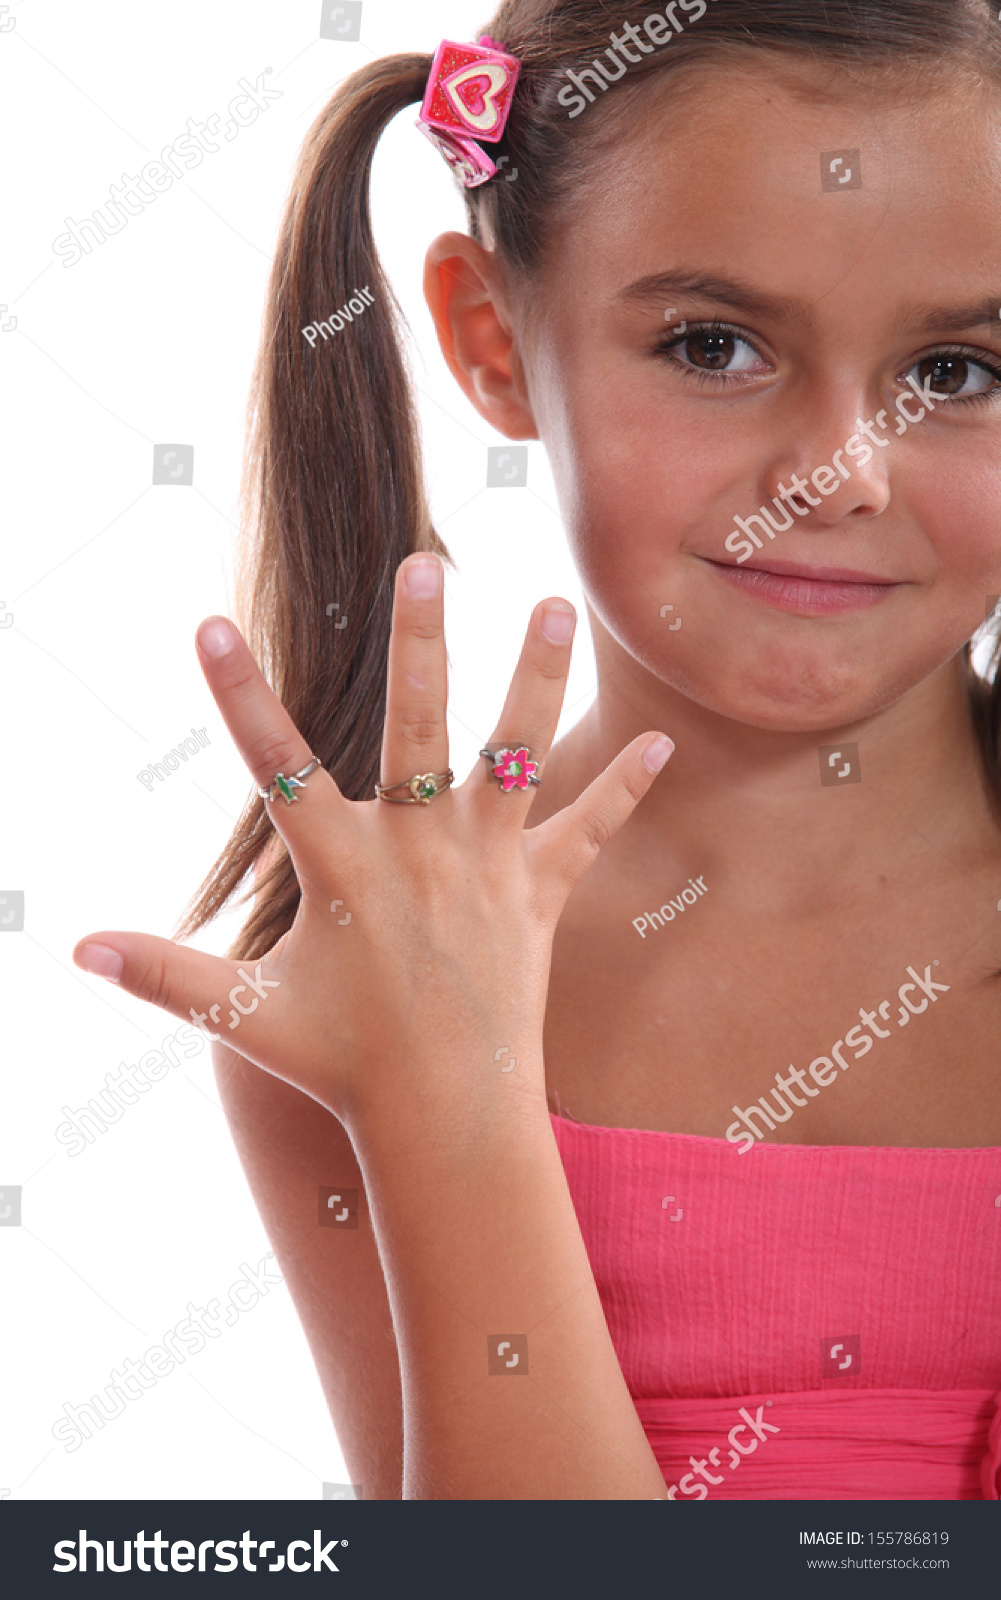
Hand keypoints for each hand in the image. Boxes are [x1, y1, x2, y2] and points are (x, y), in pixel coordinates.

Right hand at [73, 555, 672, 1126]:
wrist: (446, 1119)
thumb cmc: (341, 1063)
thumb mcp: (244, 1015)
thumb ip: (163, 974)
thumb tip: (74, 949)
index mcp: (342, 867)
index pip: (275, 766)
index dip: (238, 696)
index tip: (212, 624)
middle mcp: (418, 851)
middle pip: (416, 729)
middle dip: (419, 645)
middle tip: (425, 563)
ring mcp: (486, 867)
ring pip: (516, 754)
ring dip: (535, 677)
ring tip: (556, 604)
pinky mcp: (538, 894)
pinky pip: (588, 831)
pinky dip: (623, 789)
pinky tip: (661, 741)